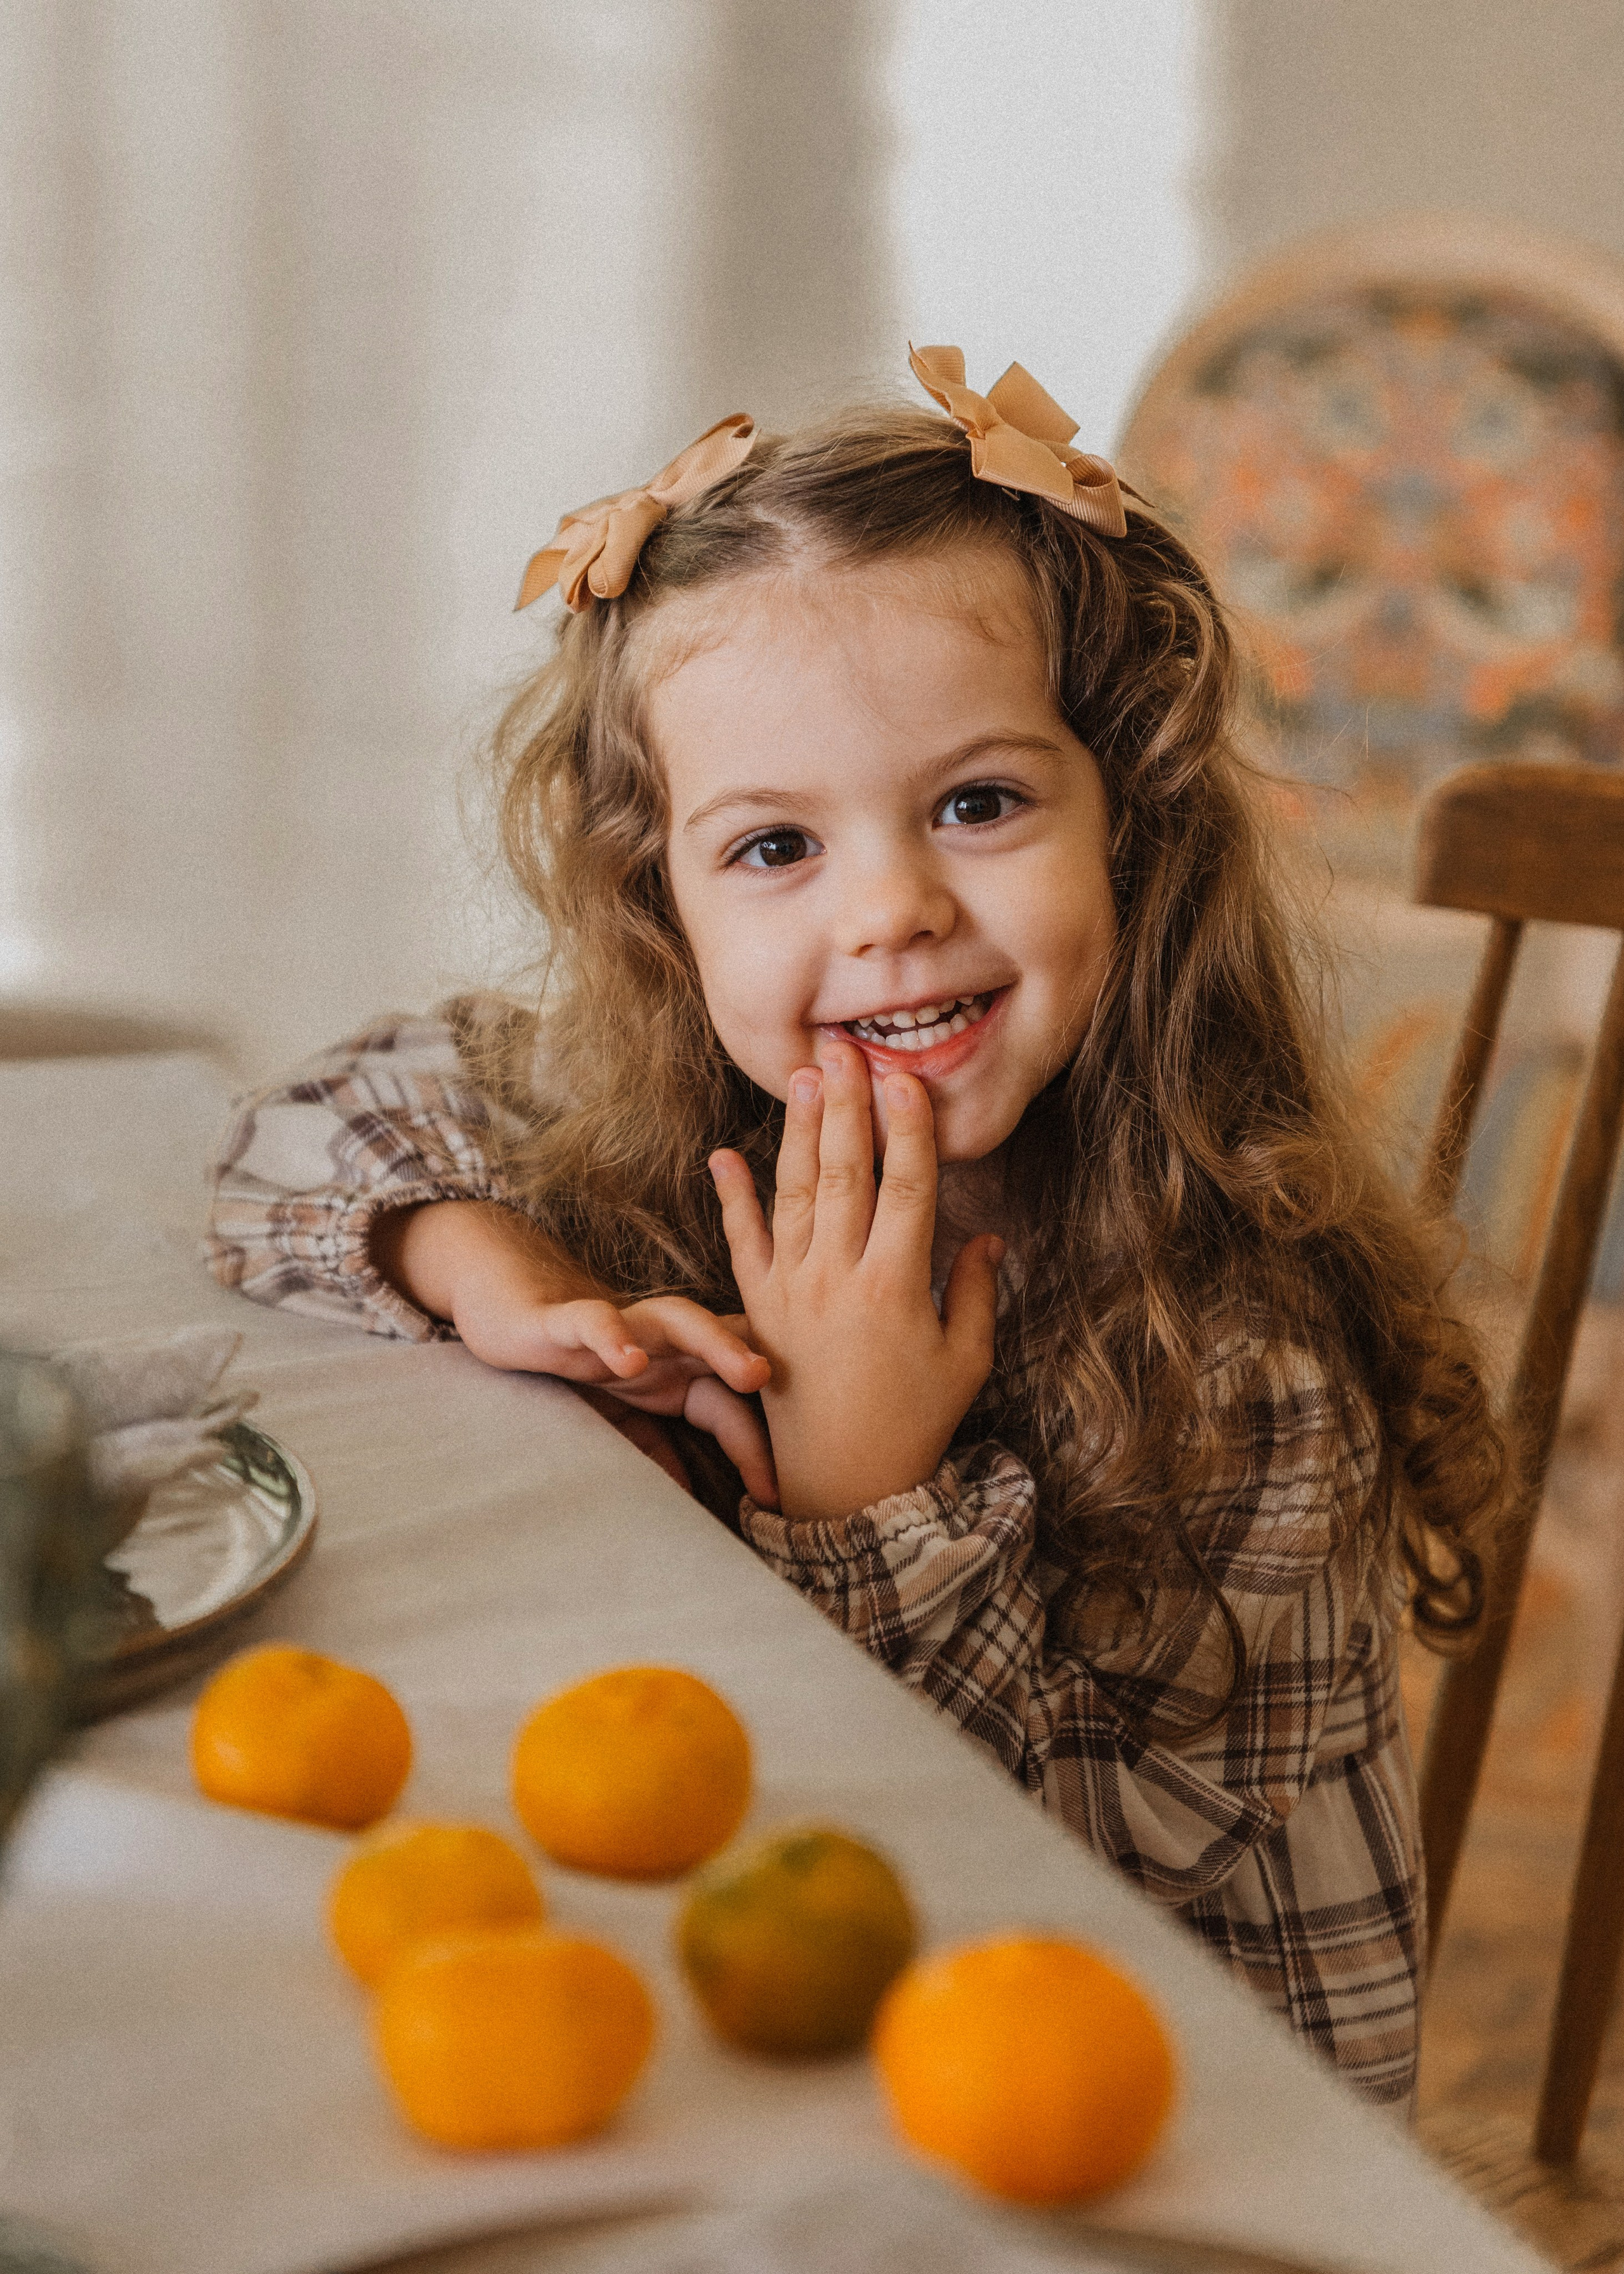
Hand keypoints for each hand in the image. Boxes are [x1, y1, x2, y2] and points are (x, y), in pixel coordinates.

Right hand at [374, 1200, 776, 1504]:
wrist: (507, 1305)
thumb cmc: (575, 1361)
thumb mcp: (622, 1416)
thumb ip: (659, 1449)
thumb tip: (690, 1499)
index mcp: (681, 1368)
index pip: (734, 1403)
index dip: (759, 1445)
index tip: (779, 1496)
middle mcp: (663, 1341)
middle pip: (728, 1344)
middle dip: (768, 1374)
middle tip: (806, 1418)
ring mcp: (621, 1324)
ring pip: (680, 1318)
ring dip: (718, 1341)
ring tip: (750, 1371)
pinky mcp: (567, 1319)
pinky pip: (593, 1322)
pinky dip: (613, 1337)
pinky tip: (630, 1361)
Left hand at [708, 1035, 1002, 1520]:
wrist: (841, 1483)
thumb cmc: (914, 1423)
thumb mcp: (966, 1361)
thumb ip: (974, 1292)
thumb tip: (988, 1236)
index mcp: (895, 1288)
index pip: (907, 1189)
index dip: (908, 1130)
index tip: (907, 1079)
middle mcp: (837, 1278)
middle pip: (843, 1174)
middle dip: (845, 1105)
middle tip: (846, 1048)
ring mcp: (791, 1291)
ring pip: (792, 1194)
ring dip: (796, 1130)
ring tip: (803, 1074)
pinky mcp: (759, 1309)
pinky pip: (741, 1243)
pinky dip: (730, 1198)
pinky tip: (722, 1154)